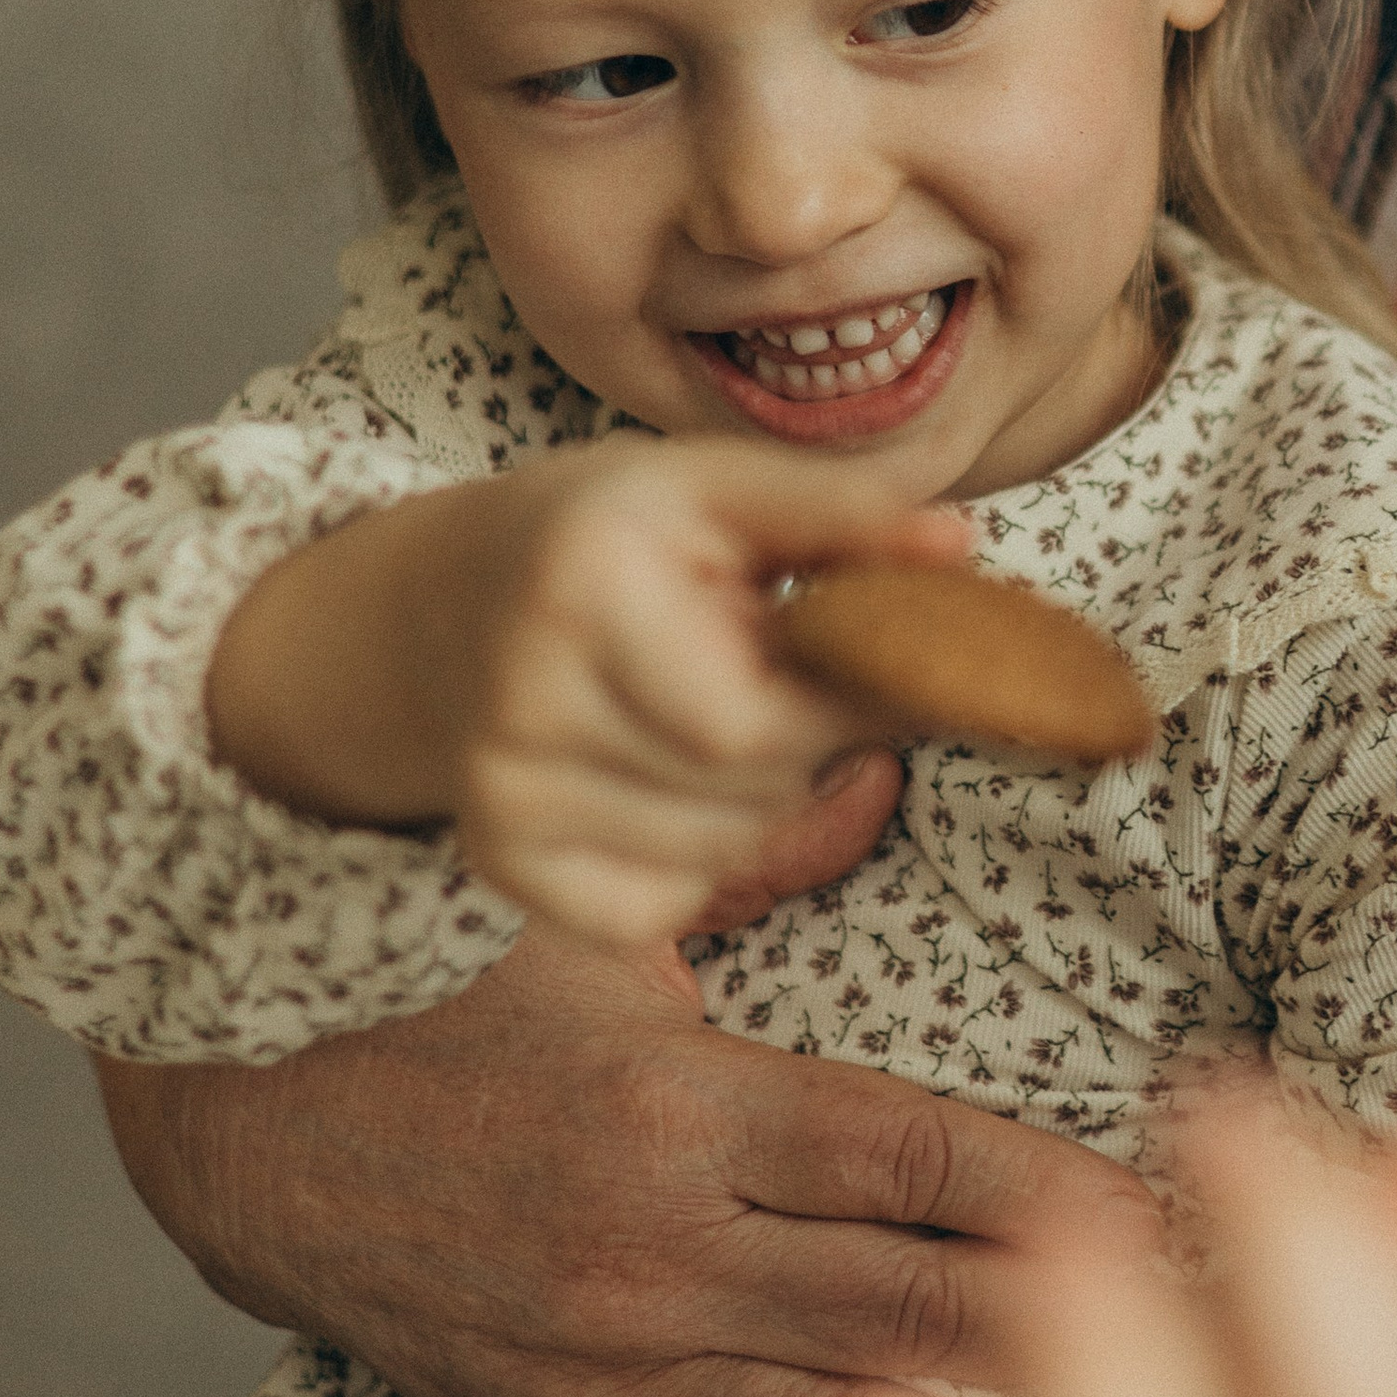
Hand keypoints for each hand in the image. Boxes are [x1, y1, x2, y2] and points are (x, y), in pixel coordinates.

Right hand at [93, 918, 1159, 1396]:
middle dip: (1071, 1326)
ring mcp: (614, 1365)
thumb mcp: (593, 913)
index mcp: (683, 1106)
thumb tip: (884, 775)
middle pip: (909, 1302)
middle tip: (1216, 1346)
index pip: (914, 1157)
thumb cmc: (430, 1002)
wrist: (245, 1134)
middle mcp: (661, 1249)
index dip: (1055, 1188)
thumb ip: (757, 857)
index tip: (1176, 1206)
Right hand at [208, 441, 971, 957]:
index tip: (876, 676)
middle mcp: (520, 703)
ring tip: (709, 718)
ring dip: (757, 801)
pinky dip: (697, 860)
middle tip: (769, 679)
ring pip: (719, 856)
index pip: (756, 726)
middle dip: (800, 747)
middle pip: (746, 795)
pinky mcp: (499, 865)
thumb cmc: (604, 535)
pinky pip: (660, 909)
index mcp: (580, 587)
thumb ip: (840, 512)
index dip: (844, 715)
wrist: (436, 605)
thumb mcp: (710, 486)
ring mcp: (498, 798)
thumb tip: (960, 547)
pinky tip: (664, 782)